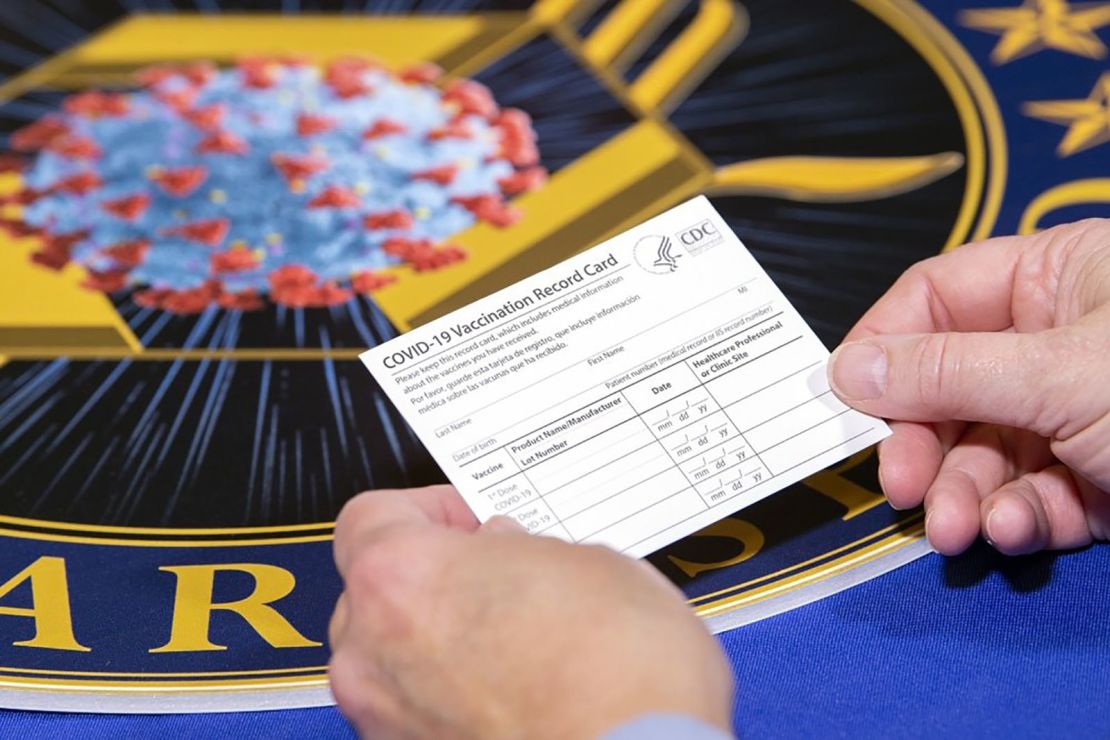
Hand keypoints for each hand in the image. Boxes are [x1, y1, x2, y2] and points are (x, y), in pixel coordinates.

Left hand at [328, 485, 732, 738]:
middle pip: (377, 594)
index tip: (472, 520)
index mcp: (400, 577)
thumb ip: (522, 549)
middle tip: (503, 579)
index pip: (372, 516)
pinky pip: (420, 717)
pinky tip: (520, 693)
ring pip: (395, 662)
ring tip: (521, 643)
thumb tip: (513, 555)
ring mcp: (388, 722)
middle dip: (438, 583)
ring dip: (443, 646)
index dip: (431, 511)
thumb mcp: (588, 563)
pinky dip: (455, 702)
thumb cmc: (619, 679)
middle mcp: (372, 653)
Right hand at [827, 219, 1109, 555]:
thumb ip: (947, 372)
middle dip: (927, 445)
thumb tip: (848, 367)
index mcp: (1056, 278)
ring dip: (967, 495)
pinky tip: (1017, 533)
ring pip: (990, 452)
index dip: (887, 347)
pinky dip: (1021, 518)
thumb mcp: (1062, 372)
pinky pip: (1037, 494)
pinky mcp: (1104, 477)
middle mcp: (1060, 340)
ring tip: (960, 531)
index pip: (937, 298)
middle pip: (953, 387)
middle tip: (904, 488)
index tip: (849, 400)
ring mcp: (1080, 412)